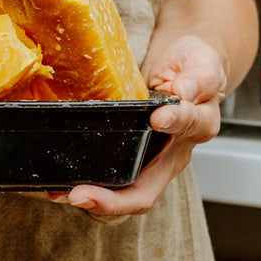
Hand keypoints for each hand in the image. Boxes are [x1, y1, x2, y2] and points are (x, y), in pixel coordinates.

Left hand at [49, 36, 225, 215]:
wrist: (181, 73)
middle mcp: (173, 153)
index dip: (175, 122)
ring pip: (124, 197)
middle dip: (113, 200)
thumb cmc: (190, 66)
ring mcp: (150, 162)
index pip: (188, 126)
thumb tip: (187, 91)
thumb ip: (200, 74)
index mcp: (197, 123)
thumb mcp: (201, 59)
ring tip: (62, 194)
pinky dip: (86, 190)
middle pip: (147, 191)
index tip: (158, 118)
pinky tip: (60, 187)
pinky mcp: (130, 160)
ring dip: (92, 201)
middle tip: (81, 194)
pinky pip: (110, 184)